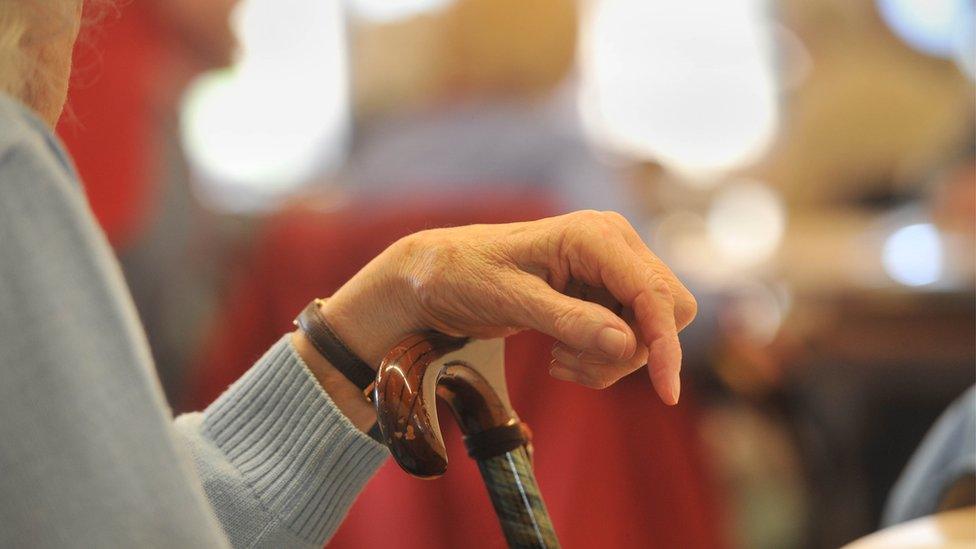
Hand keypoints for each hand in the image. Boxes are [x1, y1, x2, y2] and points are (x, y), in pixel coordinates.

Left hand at [311, 210, 695, 407]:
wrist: (440, 274)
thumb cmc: (465, 275)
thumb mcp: (509, 300)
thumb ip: (567, 320)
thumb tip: (627, 344)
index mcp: (594, 235)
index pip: (655, 294)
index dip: (665, 345)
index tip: (665, 394)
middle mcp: (614, 243)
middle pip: (665, 312)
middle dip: (629, 351)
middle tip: (570, 363)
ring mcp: (612, 266)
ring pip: (648, 329)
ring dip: (609, 358)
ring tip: (558, 359)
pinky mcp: (605, 288)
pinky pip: (630, 335)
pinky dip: (600, 356)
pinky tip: (560, 353)